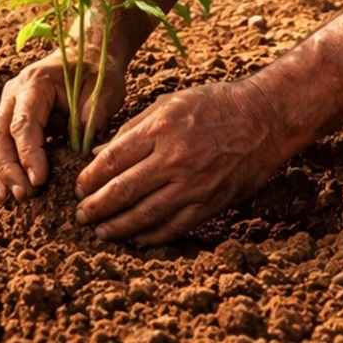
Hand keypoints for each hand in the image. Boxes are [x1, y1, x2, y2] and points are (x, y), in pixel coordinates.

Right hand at [0, 48, 127, 203]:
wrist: (86, 54)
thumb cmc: (95, 73)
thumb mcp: (103, 90)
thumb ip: (94, 116)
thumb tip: (85, 150)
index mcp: (35, 83)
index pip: (24, 123)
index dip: (28, 154)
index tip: (39, 180)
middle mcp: (13, 94)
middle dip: (8, 169)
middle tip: (23, 195)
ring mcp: (7, 107)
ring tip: (5, 200)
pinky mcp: (9, 120)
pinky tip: (2, 192)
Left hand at [74, 78, 290, 244]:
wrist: (264, 119)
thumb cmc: (215, 104)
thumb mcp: (169, 103)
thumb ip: (133, 128)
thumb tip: (99, 153)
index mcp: (160, 129)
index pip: (112, 161)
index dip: (90, 179)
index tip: (78, 188)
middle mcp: (175, 159)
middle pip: (123, 191)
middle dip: (97, 208)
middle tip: (81, 216)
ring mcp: (194, 185)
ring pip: (146, 215)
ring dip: (118, 227)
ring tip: (101, 232)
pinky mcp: (211, 203)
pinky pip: (175, 227)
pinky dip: (152, 236)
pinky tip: (136, 239)